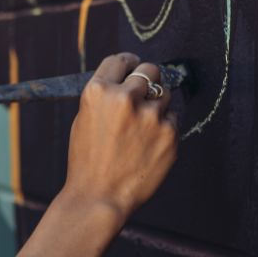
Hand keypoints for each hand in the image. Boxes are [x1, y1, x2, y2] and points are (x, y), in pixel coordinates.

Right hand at [62, 52, 178, 222]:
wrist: (99, 196)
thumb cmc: (87, 161)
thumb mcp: (84, 120)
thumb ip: (106, 97)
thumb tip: (129, 79)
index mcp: (98, 92)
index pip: (121, 60)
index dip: (129, 64)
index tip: (134, 68)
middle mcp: (124, 98)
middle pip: (150, 70)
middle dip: (148, 80)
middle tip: (144, 95)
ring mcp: (150, 115)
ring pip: (165, 95)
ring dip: (157, 106)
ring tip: (141, 130)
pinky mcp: (170, 133)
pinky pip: (173, 120)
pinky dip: (164, 129)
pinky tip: (148, 146)